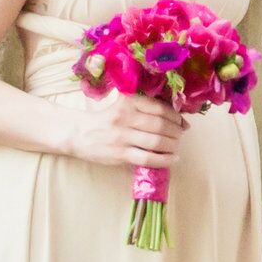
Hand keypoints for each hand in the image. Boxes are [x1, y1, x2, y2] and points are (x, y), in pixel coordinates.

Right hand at [57, 93, 183, 170]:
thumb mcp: (124, 106)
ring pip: (157, 142)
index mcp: (129, 101)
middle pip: (161, 125)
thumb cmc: (106, 120)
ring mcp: (122, 136)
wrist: (79, 133)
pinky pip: (148, 158)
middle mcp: (126, 117)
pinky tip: (172, 159)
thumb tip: (179, 120)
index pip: (160, 108)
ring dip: (172, 146)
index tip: (182, 123)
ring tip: (176, 148)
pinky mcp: (120, 154)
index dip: (176, 117)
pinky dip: (165, 160)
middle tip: (180, 136)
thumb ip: (146, 109)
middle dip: (176, 132)